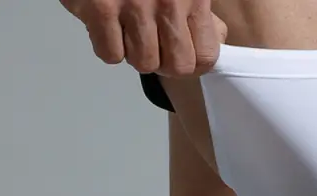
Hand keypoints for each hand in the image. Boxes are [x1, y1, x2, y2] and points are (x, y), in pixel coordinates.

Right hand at [60, 0, 226, 76]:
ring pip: (144, 63)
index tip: (182, 54)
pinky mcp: (101, 8)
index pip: (206, 56)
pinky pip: (111, 54)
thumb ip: (198, 9)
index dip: (193, 63)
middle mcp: (169, 2)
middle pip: (177, 67)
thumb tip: (215, 36)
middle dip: (164, 62)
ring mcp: (135, 6)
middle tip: (153, 45)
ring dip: (135, 53)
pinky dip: (107, 46)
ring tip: (128, 28)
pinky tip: (109, 25)